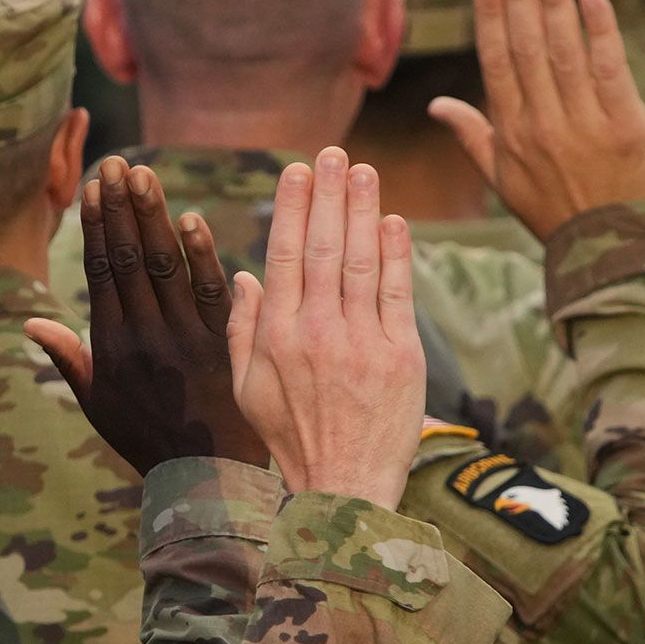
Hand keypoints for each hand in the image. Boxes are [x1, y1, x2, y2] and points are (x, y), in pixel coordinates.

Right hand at [26, 157, 266, 474]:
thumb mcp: (97, 404)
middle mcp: (144, 336)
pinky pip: (210, 294)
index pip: (100, 272)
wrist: (203, 476)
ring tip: (144, 177)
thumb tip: (28, 324)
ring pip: (165, 268)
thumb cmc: (145, 438)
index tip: (93, 187)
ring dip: (154, 219)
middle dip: (121, 209)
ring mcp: (185, 339)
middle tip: (118, 163)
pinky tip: (191, 221)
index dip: (95, 227)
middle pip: (129, 260)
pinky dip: (202, 257)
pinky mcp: (223, 345)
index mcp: (111, 346)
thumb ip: (68, 358)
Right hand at [225, 149, 423, 508]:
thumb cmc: (291, 441)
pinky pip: (398, 294)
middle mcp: (316, 332)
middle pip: (324, 247)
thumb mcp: (247, 390)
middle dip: (328, 194)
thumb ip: (243, 329)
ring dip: (363, 209)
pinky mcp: (401, 357)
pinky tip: (392, 220)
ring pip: (362, 261)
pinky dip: (397, 253)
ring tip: (363, 170)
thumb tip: (247, 276)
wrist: (343, 489)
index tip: (296, 170)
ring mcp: (361, 343)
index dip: (292, 207)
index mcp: (276, 337)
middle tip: (332, 153)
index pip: (284, 255)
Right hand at [430, 0, 644, 237]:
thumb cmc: (553, 210)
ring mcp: (584, 124)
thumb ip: (471, 137)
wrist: (612, 245)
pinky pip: (609, 70)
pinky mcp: (626, 125)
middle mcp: (543, 125)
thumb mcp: (503, 181)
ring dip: (554, 2)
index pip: (496, 63)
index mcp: (511, 134)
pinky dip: (600, 32)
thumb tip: (436, 105)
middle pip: (527, 48)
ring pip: (564, 52)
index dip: (490, 16)